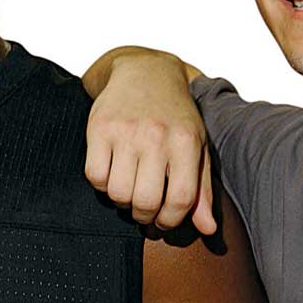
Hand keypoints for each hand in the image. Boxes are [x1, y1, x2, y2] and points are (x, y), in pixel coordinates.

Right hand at [83, 52, 215, 233]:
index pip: (181, 199)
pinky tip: (113, 174)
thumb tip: (207, 230)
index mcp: (186, 141)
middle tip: (145, 210)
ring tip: (129, 189)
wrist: (145, 72)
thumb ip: (202, 190)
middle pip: (146, 201)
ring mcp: (125, 131)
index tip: (165, 220)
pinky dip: (102, 185)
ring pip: (117, 193)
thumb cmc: (174, 114)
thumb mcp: (197, 147)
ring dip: (122, 201)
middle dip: (144, 216)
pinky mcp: (99, 128)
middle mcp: (156, 136)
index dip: (171, 220)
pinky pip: (95, 176)